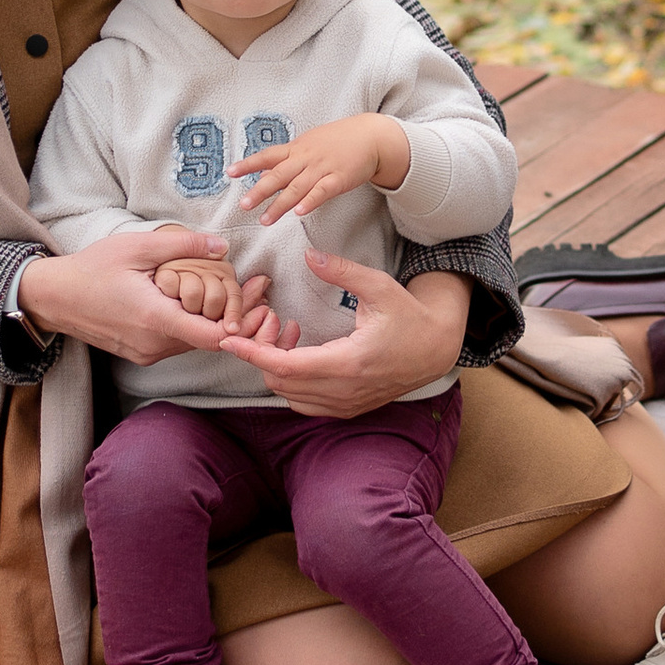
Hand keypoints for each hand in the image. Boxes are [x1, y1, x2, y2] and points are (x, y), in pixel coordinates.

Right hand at [17, 229, 242, 363]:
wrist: (54, 298)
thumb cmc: (93, 269)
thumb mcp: (137, 247)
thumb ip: (183, 246)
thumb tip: (222, 248)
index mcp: (155, 318)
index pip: (214, 337)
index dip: (241, 324)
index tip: (257, 302)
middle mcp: (154, 344)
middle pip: (209, 339)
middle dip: (235, 316)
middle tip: (259, 288)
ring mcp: (147, 353)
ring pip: (194, 341)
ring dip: (212, 320)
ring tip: (231, 290)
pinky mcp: (141, 354)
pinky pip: (176, 342)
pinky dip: (192, 324)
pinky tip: (195, 301)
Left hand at [214, 255, 469, 415]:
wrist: (435, 349)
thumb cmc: (408, 316)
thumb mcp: (380, 286)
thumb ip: (342, 271)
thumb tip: (308, 255)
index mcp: (350, 363)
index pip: (286, 367)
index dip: (253, 354)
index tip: (229, 340)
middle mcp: (345, 391)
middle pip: (281, 383)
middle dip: (263, 355)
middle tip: (269, 322)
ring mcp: (346, 405)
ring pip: (289, 396)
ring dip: (277, 369)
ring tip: (286, 334)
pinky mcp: (347, 409)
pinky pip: (304, 404)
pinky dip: (291, 383)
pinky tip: (299, 354)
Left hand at [229, 114, 409, 225]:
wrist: (370, 136)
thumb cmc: (338, 141)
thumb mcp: (308, 145)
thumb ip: (286, 160)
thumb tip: (263, 173)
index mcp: (296, 149)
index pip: (267, 156)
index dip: (248, 164)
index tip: (230, 172)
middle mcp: (305, 158)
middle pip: (279, 175)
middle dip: (260, 191)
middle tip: (244, 205)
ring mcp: (322, 168)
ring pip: (297, 188)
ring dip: (280, 204)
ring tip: (265, 219)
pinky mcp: (338, 179)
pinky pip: (322, 191)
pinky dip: (310, 202)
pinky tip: (299, 212)